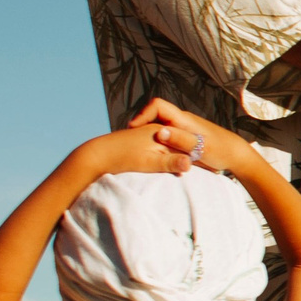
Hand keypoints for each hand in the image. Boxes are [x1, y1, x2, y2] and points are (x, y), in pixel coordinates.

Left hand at [76, 124, 199, 179]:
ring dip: (175, 156)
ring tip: (181, 169)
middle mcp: (156, 130)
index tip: (205, 163)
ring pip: (168, 145)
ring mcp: (147, 136)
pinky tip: (161, 170)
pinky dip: (163, 159)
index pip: (187, 137)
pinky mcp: (140, 145)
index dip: (198, 149)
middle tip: (200, 167)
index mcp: (161, 130)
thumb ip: (171, 162)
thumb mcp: (149, 162)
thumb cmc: (122, 158)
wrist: (95, 156)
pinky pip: (158, 150)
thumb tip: (190, 164)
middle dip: (188, 152)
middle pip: (179, 140)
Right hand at [123, 98, 253, 176]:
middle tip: (131, 139)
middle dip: (142, 126)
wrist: (237, 154)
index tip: (133, 129)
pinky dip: (159, 142)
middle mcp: (182, 120)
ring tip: (139, 148)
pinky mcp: (186, 136)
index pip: (157, 105)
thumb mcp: (200, 148)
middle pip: (155, 115)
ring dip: (150, 134)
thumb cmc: (222, 151)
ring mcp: (184, 128)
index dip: (142, 114)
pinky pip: (168, 135)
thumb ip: (180, 140)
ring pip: (161, 126)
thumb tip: (160, 132)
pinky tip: (155, 154)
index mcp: (184, 119)